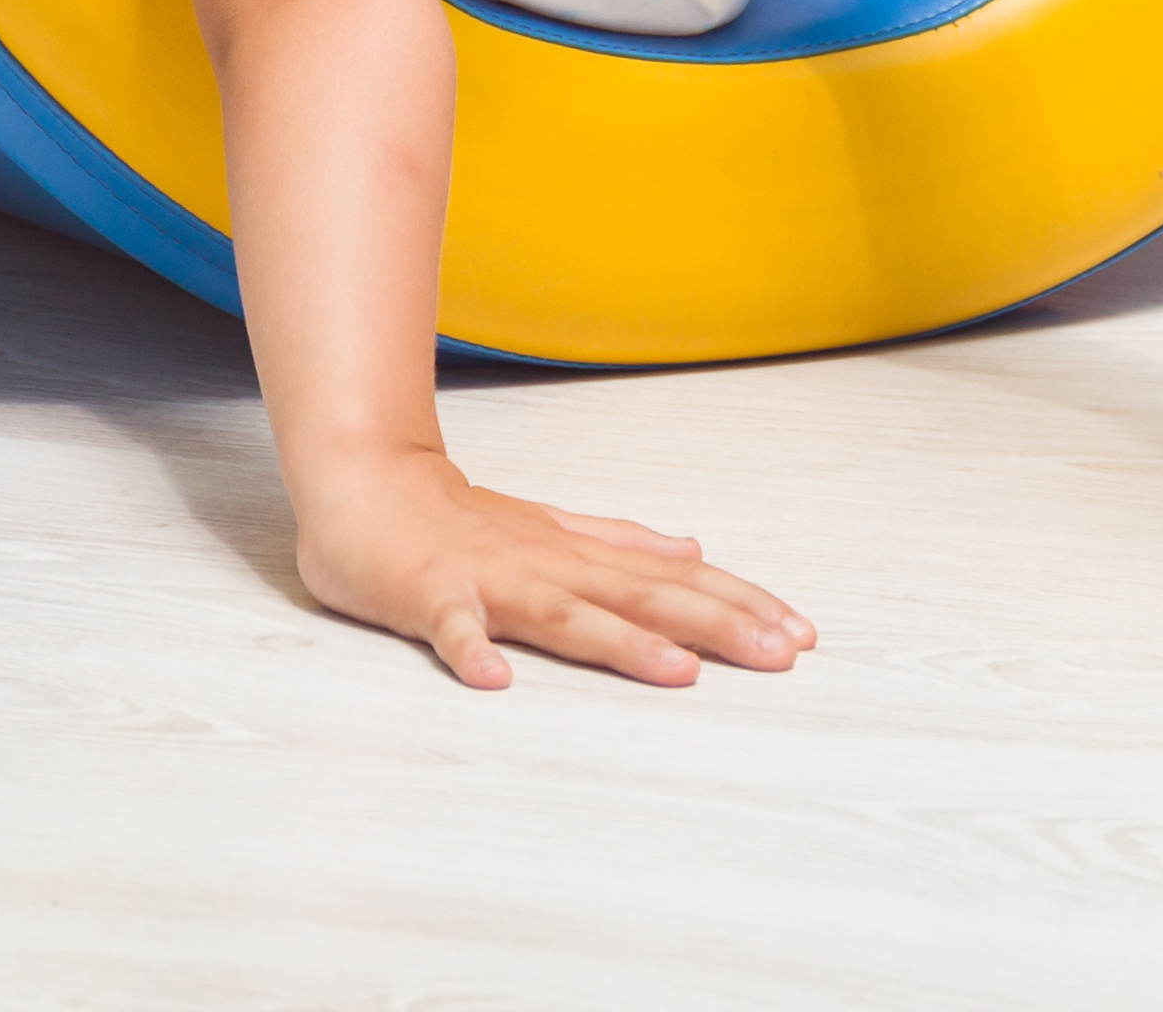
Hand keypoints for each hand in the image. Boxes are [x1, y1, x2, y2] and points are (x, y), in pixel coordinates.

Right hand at [289, 445, 815, 689]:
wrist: (362, 483)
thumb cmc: (457, 519)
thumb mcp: (553, 527)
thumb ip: (621, 542)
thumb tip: (693, 549)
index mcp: (579, 554)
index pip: (673, 581)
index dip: (739, 604)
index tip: (801, 634)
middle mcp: (548, 564)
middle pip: (641, 597)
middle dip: (715, 625)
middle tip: (781, 654)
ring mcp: (490, 580)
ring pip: (564, 613)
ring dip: (621, 643)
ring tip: (678, 673)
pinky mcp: (429, 596)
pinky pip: (452, 627)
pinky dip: (471, 649)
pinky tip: (493, 678)